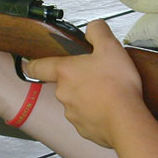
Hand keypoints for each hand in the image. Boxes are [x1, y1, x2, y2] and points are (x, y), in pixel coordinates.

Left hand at [26, 19, 147, 147]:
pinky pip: (86, 118)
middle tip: (98, 75)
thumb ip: (97, 31)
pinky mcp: (83, 129)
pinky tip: (110, 108)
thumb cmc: (117, 86)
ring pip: (75, 101)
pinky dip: (96, 113)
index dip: (32, 63)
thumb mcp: (111, 47)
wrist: (127, 121)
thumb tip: (92, 28)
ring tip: (108, 93)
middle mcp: (63, 94)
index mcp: (65, 72)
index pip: (37, 67)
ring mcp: (72, 113)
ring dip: (87, 96)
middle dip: (78, 79)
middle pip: (64, 83)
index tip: (30, 63)